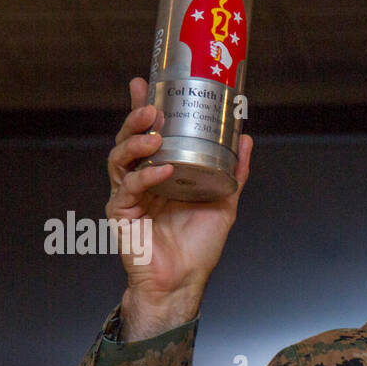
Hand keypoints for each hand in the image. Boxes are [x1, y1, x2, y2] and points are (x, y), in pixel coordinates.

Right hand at [106, 76, 252, 338]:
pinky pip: (130, 188)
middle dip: (136, 118)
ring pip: (120, 158)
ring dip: (136, 141)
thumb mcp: (223, 201)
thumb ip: (234, 172)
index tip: (145, 83)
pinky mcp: (122, 214)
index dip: (142, 108)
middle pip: (128, 140)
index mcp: (159, 174)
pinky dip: (147, 176)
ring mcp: (128, 196)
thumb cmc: (198, 246)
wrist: (184, 282)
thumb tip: (246, 139)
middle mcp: (140, 181)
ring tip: (154, 131)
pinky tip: (163, 170)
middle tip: (151, 106)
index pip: (147, 134)